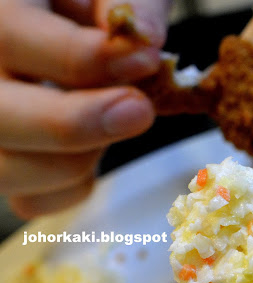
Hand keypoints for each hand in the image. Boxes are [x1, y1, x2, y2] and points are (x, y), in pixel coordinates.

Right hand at [0, 0, 170, 218]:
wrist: (66, 23)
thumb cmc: (89, 1)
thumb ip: (128, 1)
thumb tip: (144, 42)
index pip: (9, 35)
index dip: (80, 58)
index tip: (144, 61)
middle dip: (74, 122)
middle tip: (139, 110)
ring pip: (7, 168)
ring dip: (76, 160)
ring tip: (119, 123)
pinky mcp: (8, 160)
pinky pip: (29, 199)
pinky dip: (71, 188)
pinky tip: (95, 155)